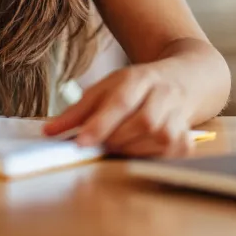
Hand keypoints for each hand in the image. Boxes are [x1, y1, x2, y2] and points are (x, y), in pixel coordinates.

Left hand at [42, 64, 196, 157]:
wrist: (184, 80)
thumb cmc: (137, 86)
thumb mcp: (106, 88)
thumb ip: (78, 110)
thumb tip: (49, 132)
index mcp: (139, 79)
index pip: (119, 103)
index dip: (99, 125)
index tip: (79, 142)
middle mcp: (162, 96)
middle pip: (137, 124)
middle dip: (112, 139)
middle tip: (96, 144)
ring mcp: (178, 118)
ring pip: (152, 142)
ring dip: (128, 149)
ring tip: (117, 143)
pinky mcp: (187, 139)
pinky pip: (166, 155)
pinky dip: (147, 156)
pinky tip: (139, 148)